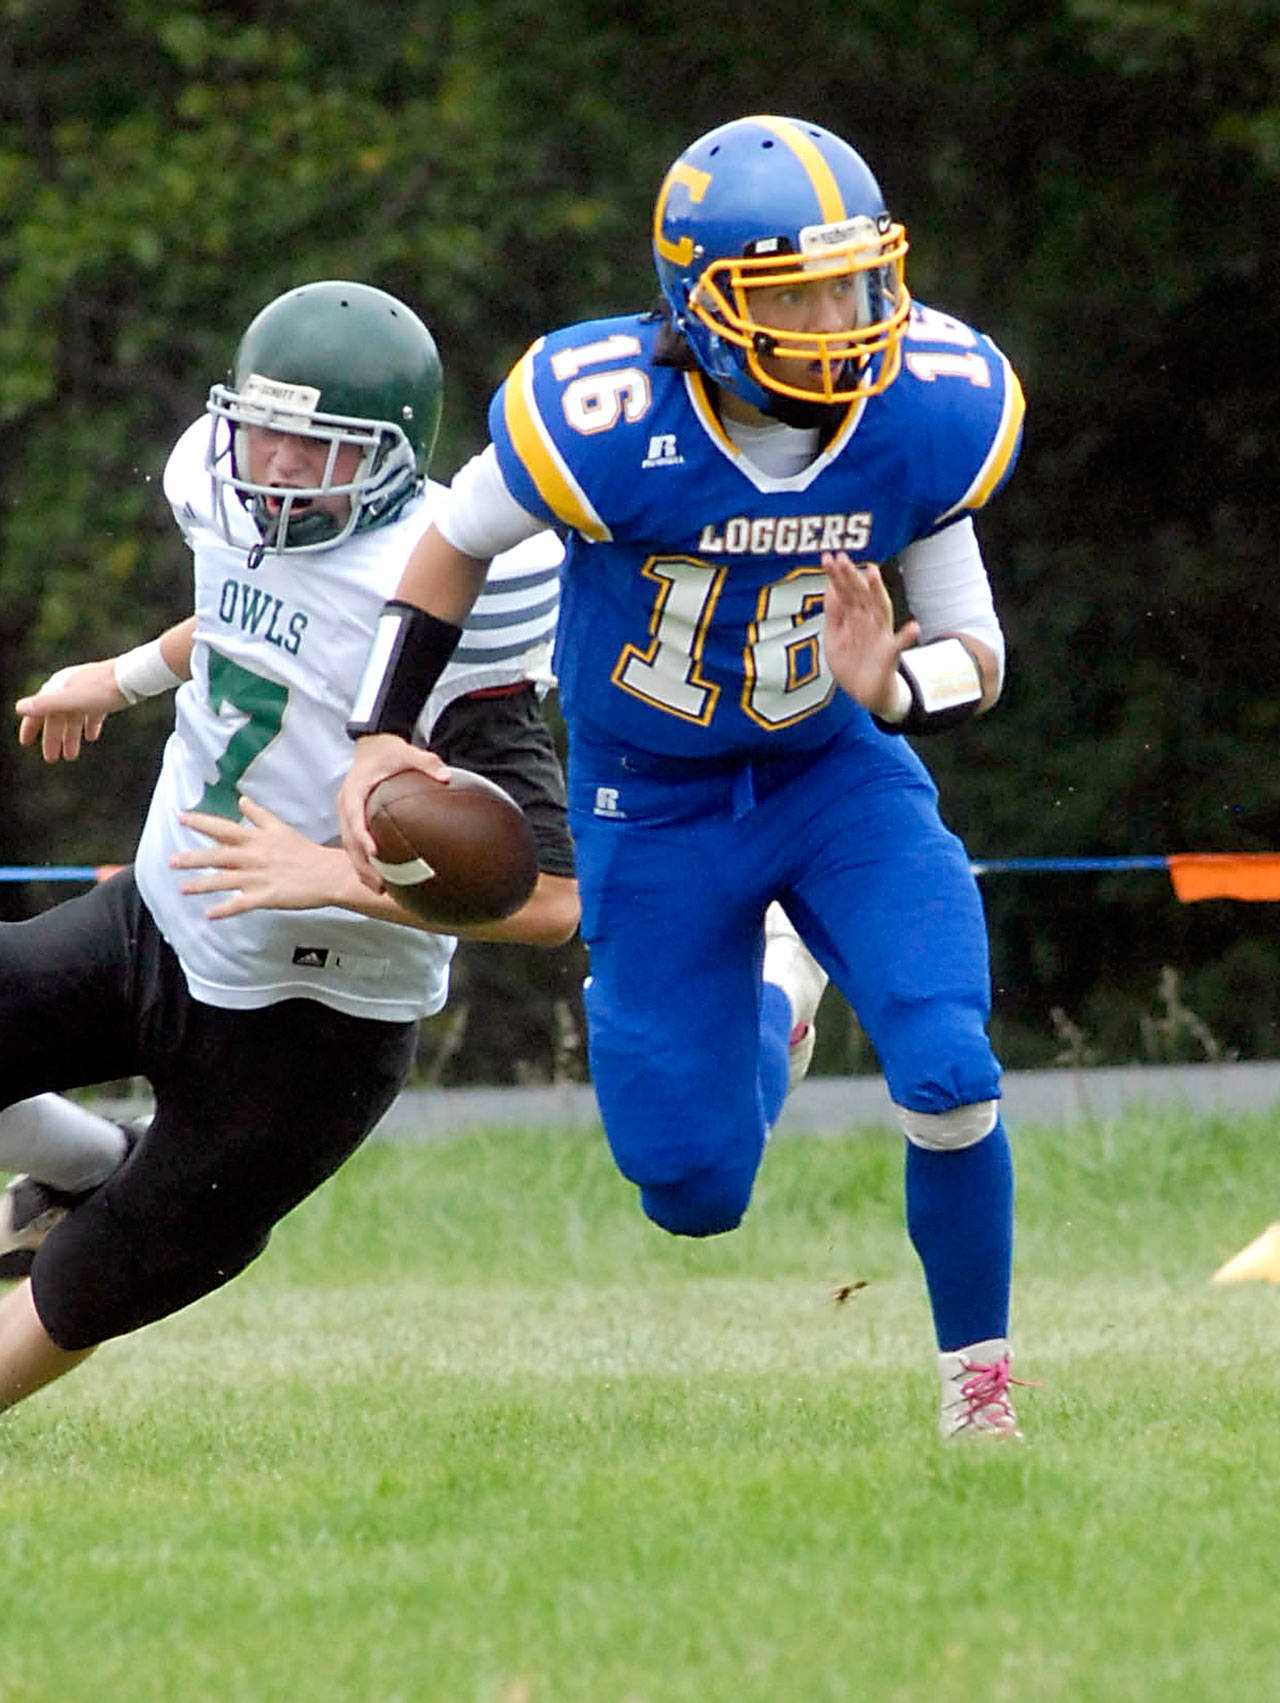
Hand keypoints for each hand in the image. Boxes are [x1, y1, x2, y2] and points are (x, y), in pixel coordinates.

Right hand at [15, 660, 126, 761]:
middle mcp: (70, 688)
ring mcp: (87, 691)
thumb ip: (46, 705)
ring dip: (71, 737)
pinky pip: (92, 713)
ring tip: (71, 756)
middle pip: (57, 717)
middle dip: (53, 738)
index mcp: (59, 688)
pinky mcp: (104, 695)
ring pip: (74, 718)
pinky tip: (91, 737)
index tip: (25, 743)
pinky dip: (89, 726)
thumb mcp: (72, 700)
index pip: (38, 709)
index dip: (30, 726)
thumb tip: (19, 708)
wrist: (133, 677)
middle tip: (51, 759)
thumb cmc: (102, 688)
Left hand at [172, 796, 350, 917]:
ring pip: (225, 881)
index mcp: (256, 839)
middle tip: (172, 861)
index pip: (224, 828)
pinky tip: (209, 914)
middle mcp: (254, 857)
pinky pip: (242, 903)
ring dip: (203, 885)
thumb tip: (242, 800)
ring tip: (183, 889)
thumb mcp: (280, 827)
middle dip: (194, 858)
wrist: (327, 874)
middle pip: (219, 856)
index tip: (181, 818)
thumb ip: (258, 815)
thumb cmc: (304, 850)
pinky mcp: (267, 897)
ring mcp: (259, 878)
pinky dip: (226, 909)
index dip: (202, 822)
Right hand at [337, 733, 451, 891]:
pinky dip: (364, 862)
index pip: (354, 816)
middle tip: (379, 884)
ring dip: (361, 869)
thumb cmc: (387, 752)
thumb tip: (446, 776)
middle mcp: (346, 805)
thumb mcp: (406, 752)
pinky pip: (355, 844)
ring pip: (349, 846)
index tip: (375, 853)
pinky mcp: (353, 820)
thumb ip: (426, 762)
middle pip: (349, 840)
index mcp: (354, 791)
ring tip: (379, 889)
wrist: (372, 746)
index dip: (362, 836)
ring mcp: (347, 814)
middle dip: (362, 864)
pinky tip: (380, 877)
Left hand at [822, 553, 919, 716]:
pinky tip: (914, 628)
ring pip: (880, 610)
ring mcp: (881, 636)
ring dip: (877, 592)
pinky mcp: (890, 655)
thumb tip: (829, 586)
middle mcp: (868, 621)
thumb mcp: (835, 637)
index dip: (836, 575)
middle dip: (851, 577)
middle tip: (842, 558)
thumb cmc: (852, 663)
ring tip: (873, 574)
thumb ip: (834, 614)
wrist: (866, 694)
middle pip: (860, 595)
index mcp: (854, 617)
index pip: (845, 592)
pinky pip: (900, 645)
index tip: (828, 557)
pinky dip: (907, 637)